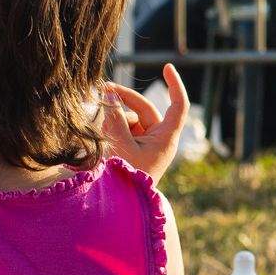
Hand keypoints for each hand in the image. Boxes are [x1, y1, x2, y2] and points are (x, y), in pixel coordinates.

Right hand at [102, 64, 190, 181]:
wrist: (120, 207)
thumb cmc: (125, 179)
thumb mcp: (120, 147)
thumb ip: (114, 119)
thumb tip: (108, 94)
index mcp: (165, 138)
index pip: (178, 105)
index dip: (175, 85)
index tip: (166, 67)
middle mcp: (158, 138)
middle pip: (145, 108)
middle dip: (124, 98)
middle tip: (103, 88)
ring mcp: (145, 143)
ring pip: (129, 118)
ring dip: (113, 117)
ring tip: (98, 126)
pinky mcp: (133, 148)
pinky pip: (122, 129)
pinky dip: (110, 127)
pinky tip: (99, 134)